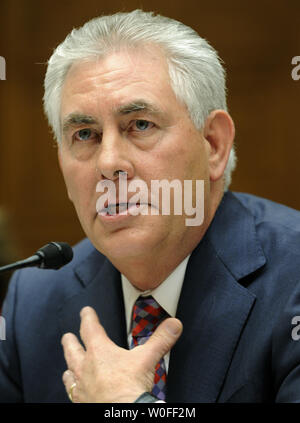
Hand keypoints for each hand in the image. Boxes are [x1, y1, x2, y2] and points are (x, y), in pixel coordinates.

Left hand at [61, 306, 182, 402]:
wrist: (123, 414)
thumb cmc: (130, 387)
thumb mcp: (148, 358)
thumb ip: (161, 339)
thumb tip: (174, 325)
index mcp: (99, 351)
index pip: (90, 328)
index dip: (87, 317)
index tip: (86, 311)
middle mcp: (85, 367)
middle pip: (72, 349)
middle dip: (70, 341)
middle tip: (67, 336)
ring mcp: (81, 387)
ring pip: (69, 373)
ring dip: (69, 367)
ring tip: (68, 367)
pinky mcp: (82, 403)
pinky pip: (72, 394)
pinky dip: (73, 390)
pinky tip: (76, 392)